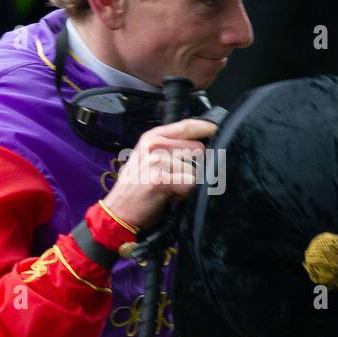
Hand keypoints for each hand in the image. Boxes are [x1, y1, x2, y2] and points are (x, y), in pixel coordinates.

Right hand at [103, 118, 217, 232]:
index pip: (187, 125)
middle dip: (195, 166)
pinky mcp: (161, 177)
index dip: (207, 128)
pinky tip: (170, 196)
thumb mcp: (149, 159)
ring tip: (170, 188)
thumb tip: (202, 146)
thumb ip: (171, 148)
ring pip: (196, 168)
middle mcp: (154, 144)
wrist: (118, 211)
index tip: (219, 131)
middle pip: (198, 148)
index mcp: (152, 137)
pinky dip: (185, 193)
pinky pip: (190, 183)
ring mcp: (157, 160)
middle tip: (176, 179)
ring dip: (189, 182)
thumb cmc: (137, 188)